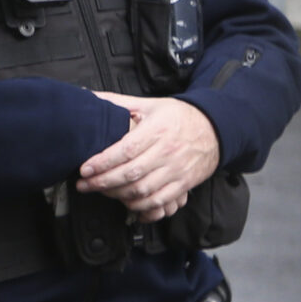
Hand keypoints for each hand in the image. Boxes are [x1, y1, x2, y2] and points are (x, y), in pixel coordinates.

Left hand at [79, 95, 222, 222]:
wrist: (216, 129)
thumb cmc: (180, 116)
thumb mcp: (151, 104)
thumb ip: (119, 102)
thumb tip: (89, 95)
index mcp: (157, 130)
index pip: (126, 150)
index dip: (103, 162)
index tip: (85, 168)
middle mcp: (167, 151)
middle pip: (131, 173)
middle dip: (102, 182)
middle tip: (84, 184)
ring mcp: (176, 170)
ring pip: (143, 190)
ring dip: (117, 195)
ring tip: (100, 191)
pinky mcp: (183, 184)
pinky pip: (160, 201)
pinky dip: (140, 206)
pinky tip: (126, 203)